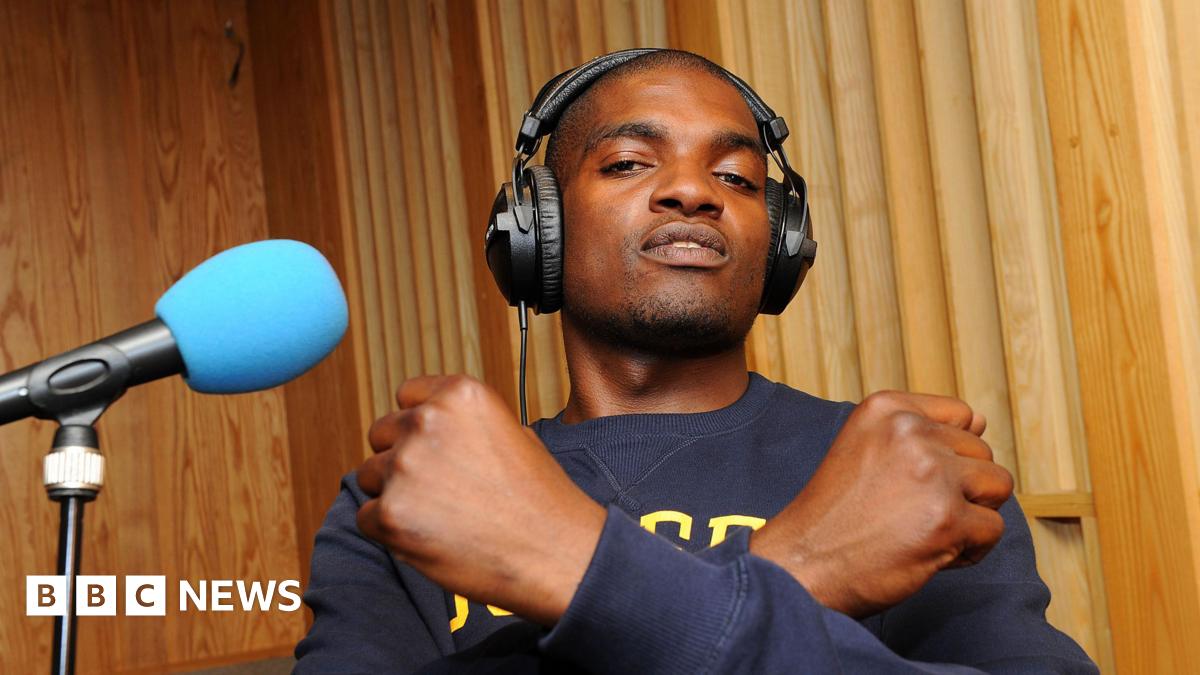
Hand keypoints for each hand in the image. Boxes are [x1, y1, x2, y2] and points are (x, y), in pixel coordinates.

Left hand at [355, 375, 605, 625]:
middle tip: (440, 489)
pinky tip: (431, 537)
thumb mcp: (512, 432)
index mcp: (459, 394)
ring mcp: (405, 467)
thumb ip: (464, 422)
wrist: (555, 554)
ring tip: (441, 515)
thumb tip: (429, 425)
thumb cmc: (539, 498)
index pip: (406, 395)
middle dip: (402, 459)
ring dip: (395, 494)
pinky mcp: (391, 514)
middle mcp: (427, 422)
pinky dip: (390, 531)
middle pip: (382, 434)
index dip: (419, 425)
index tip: (436, 449)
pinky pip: (367, 517)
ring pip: (369, 476)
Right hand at [750, 391, 1012, 617]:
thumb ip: (921, 431)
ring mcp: (931, 473)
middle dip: (960, 488)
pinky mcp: (947, 519)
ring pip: (997, 487)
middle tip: (910, 513)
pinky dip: (969, 550)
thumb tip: (981, 421)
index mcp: (886, 409)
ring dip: (971, 515)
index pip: (960, 415)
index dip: (947, 454)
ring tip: (926, 530)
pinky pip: (993, 530)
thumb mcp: (866, 448)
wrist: (802, 564)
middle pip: (982, 454)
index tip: (910, 480)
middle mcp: (910, 432)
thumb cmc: (835, 514)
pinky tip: (929, 554)